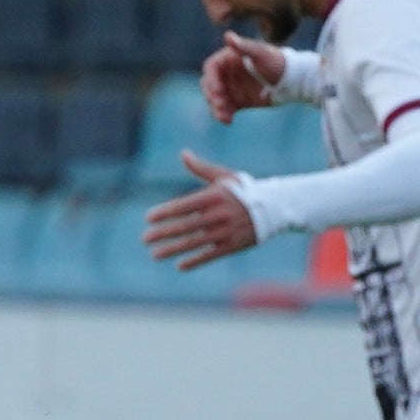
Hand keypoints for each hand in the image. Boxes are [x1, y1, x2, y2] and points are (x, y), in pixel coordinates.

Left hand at [142, 154, 260, 269]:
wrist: (275, 207)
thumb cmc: (243, 191)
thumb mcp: (224, 177)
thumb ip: (201, 168)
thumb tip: (184, 153)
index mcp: (214, 197)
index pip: (184, 205)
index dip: (165, 212)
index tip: (148, 218)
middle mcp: (219, 214)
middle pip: (186, 226)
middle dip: (163, 233)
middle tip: (144, 239)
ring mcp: (227, 231)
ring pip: (195, 242)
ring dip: (173, 249)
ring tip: (154, 254)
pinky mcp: (234, 245)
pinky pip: (212, 255)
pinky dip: (196, 261)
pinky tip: (180, 266)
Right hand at [201, 34, 286, 122]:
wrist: (294, 80)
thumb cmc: (278, 62)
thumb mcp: (261, 53)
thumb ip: (244, 46)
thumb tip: (227, 36)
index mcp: (229, 59)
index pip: (211, 68)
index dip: (211, 79)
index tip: (218, 90)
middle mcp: (227, 73)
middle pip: (209, 85)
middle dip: (212, 95)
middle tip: (221, 104)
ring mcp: (231, 88)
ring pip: (214, 99)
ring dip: (216, 108)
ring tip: (225, 116)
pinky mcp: (237, 101)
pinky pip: (225, 109)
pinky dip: (223, 115)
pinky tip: (229, 121)